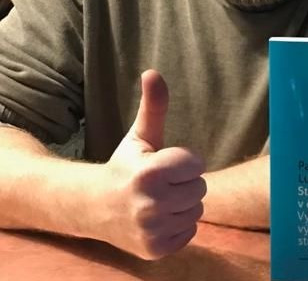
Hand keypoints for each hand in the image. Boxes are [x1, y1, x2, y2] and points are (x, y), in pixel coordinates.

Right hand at [96, 70, 206, 258]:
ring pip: (196, 210)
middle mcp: (150, 204)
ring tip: (159, 199)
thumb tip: (153, 72)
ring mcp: (151, 230)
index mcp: (149, 172)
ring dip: (183, 204)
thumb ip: (154, 105)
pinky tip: (159, 218)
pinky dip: (178, 225)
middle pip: (200, 188)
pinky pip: (189, 231)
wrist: (95, 207)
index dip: (184, 161)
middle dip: (184, 182)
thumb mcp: (140, 135)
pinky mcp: (154, 249)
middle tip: (161, 183)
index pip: (197, 164)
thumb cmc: (126, 166)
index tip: (164, 164)